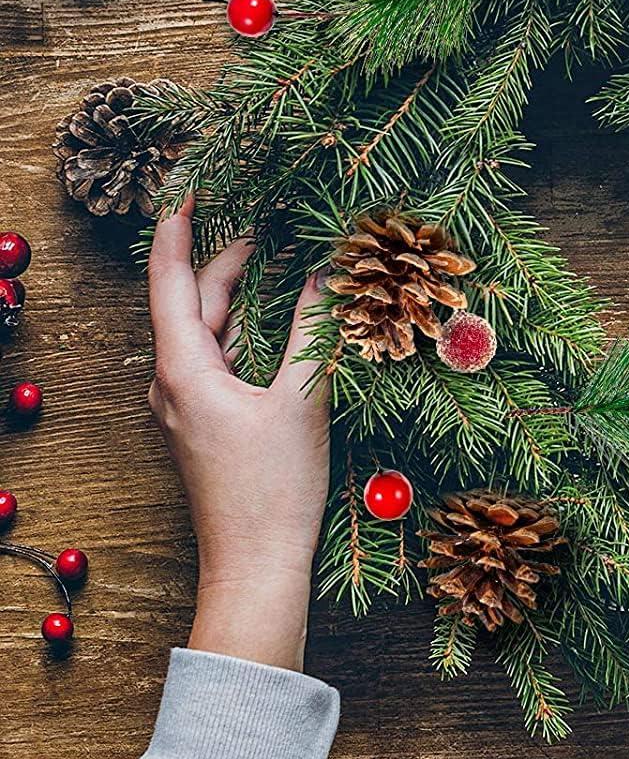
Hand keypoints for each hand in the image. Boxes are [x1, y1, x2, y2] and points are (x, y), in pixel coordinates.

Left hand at [148, 198, 329, 671]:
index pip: (169, 281)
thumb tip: (328, 272)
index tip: (191, 192)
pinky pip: (217, 358)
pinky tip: (275, 320)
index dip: (178, 232)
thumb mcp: (303, 398)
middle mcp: (173, 383)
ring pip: (206, 331)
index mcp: (184, 370)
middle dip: (225, 257)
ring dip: (236, 293)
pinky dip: (244, 328)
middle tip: (265, 221)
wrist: (255, 566)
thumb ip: (315, 329)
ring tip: (273, 258)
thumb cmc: (275, 488)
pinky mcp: (205, 423)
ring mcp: (186, 406)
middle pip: (192, 302)